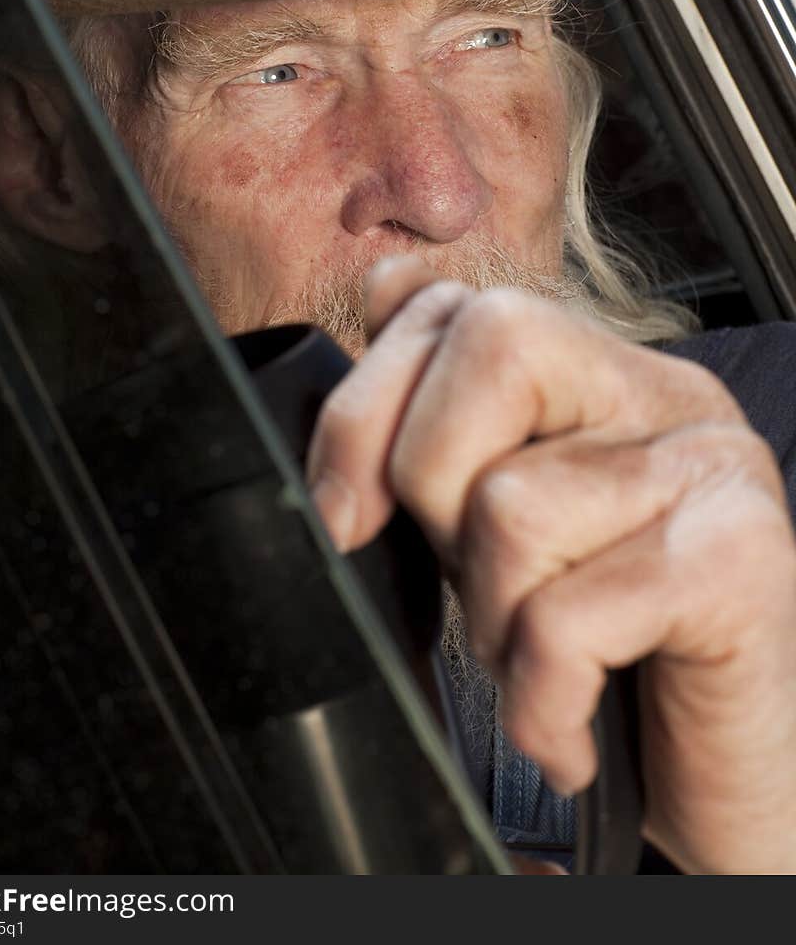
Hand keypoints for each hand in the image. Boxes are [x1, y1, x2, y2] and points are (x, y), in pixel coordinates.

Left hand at [306, 257, 795, 873]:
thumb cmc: (608, 656)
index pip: (450, 301)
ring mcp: (712, 464)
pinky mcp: (742, 562)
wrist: (742, 789)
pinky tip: (569, 730)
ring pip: (510, 501)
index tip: (345, 510)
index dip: (364, 403)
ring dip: (495, 624)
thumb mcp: (500, 535)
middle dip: (428, 486)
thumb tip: (372, 300)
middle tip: (477, 585)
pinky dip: (539, 700)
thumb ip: (445, 428)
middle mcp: (663, 392)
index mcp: (596, 372)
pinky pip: (565, 617)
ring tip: (545, 664)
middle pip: (490, 342)